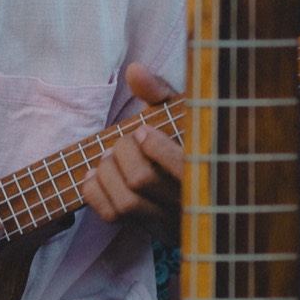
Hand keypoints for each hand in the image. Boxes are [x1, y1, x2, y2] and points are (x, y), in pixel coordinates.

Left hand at [80, 63, 182, 244]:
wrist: (198, 186)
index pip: (178, 167)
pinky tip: (97, 174)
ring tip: (108, 156)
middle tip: (123, 141)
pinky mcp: (146, 229)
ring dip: (106, 173)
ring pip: (124, 203)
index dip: (152, 145)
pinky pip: (111, 217)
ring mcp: (166, 219)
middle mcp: (187, 201)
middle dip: (122, 152)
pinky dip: (95, 192)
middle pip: (141, 180)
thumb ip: (160, 92)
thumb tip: (135, 71)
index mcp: (204, 171)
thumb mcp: (182, 112)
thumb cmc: (186, 139)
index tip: (142, 131)